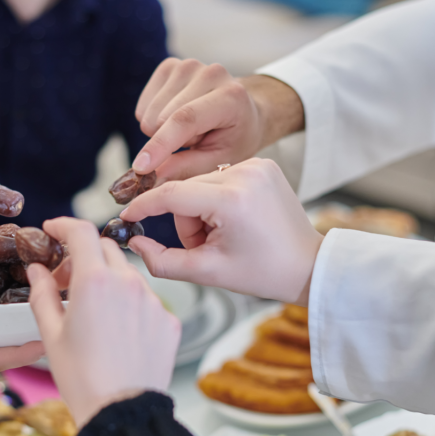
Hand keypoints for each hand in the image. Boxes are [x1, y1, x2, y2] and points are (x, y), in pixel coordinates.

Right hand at [27, 217, 180, 427]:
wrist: (123, 412)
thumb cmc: (83, 378)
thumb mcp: (51, 334)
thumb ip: (43, 294)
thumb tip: (37, 270)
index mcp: (95, 281)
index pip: (81, 232)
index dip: (64, 225)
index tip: (53, 230)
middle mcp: (128, 283)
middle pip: (105, 249)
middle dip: (83, 257)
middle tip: (65, 281)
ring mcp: (153, 301)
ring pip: (128, 275)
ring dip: (108, 281)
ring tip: (92, 311)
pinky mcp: (169, 320)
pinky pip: (147, 300)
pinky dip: (129, 304)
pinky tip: (117, 331)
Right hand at [120, 158, 321, 304]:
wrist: (308, 265)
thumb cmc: (263, 272)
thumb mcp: (207, 272)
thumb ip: (162, 260)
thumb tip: (134, 242)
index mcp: (233, 199)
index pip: (171, 194)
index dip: (144, 206)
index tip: (126, 216)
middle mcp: (246, 172)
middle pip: (185, 190)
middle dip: (185, 221)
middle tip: (203, 248)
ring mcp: (257, 164)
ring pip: (200, 183)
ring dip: (200, 210)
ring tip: (222, 236)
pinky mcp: (263, 163)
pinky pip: (220, 177)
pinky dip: (217, 200)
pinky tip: (233, 221)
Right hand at [132, 59, 304, 181]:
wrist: (242, 110)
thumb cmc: (234, 138)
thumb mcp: (221, 161)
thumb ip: (188, 168)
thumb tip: (153, 176)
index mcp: (230, 96)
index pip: (185, 119)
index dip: (160, 144)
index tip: (140, 167)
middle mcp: (209, 74)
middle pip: (160, 118)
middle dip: (168, 141)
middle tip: (196, 140)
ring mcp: (188, 66)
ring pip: (148, 113)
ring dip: (162, 130)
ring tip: (190, 128)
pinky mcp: (170, 66)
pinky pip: (143, 104)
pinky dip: (153, 118)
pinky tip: (176, 116)